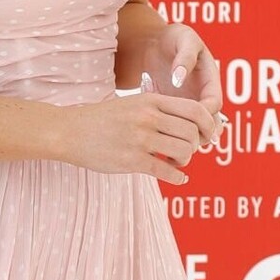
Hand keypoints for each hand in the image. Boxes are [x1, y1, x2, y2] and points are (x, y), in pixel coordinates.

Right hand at [58, 85, 221, 177]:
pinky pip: (166, 172)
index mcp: (151, 100)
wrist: (69, 131)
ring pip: (183, 151)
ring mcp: (140, 139)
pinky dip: (178, 178)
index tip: (210, 135)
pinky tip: (178, 179)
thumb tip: (189, 124)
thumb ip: (158, 110)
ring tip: (178, 162)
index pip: (195, 109)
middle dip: (197, 145)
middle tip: (189, 151)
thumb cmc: (102, 120)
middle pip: (192, 133)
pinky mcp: (131, 161)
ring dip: (186, 160)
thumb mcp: (132, 104)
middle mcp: (148, 117)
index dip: (209, 123)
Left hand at [143, 25, 223, 130]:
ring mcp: (188, 103)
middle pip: (209, 121)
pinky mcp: (174, 109)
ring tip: (168, 139)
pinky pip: (177, 126)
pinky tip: (157, 135)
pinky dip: (171, 132)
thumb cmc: (172, 37)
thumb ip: (185, 57)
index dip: (206, 114)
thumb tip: (179, 79)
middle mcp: (202, 94)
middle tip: (179, 138)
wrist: (153, 43)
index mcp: (210, 79)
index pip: (214, 103)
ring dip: (185, 136)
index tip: (189, 121)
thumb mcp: (184, 39)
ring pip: (194, 128)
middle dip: (199, 131)